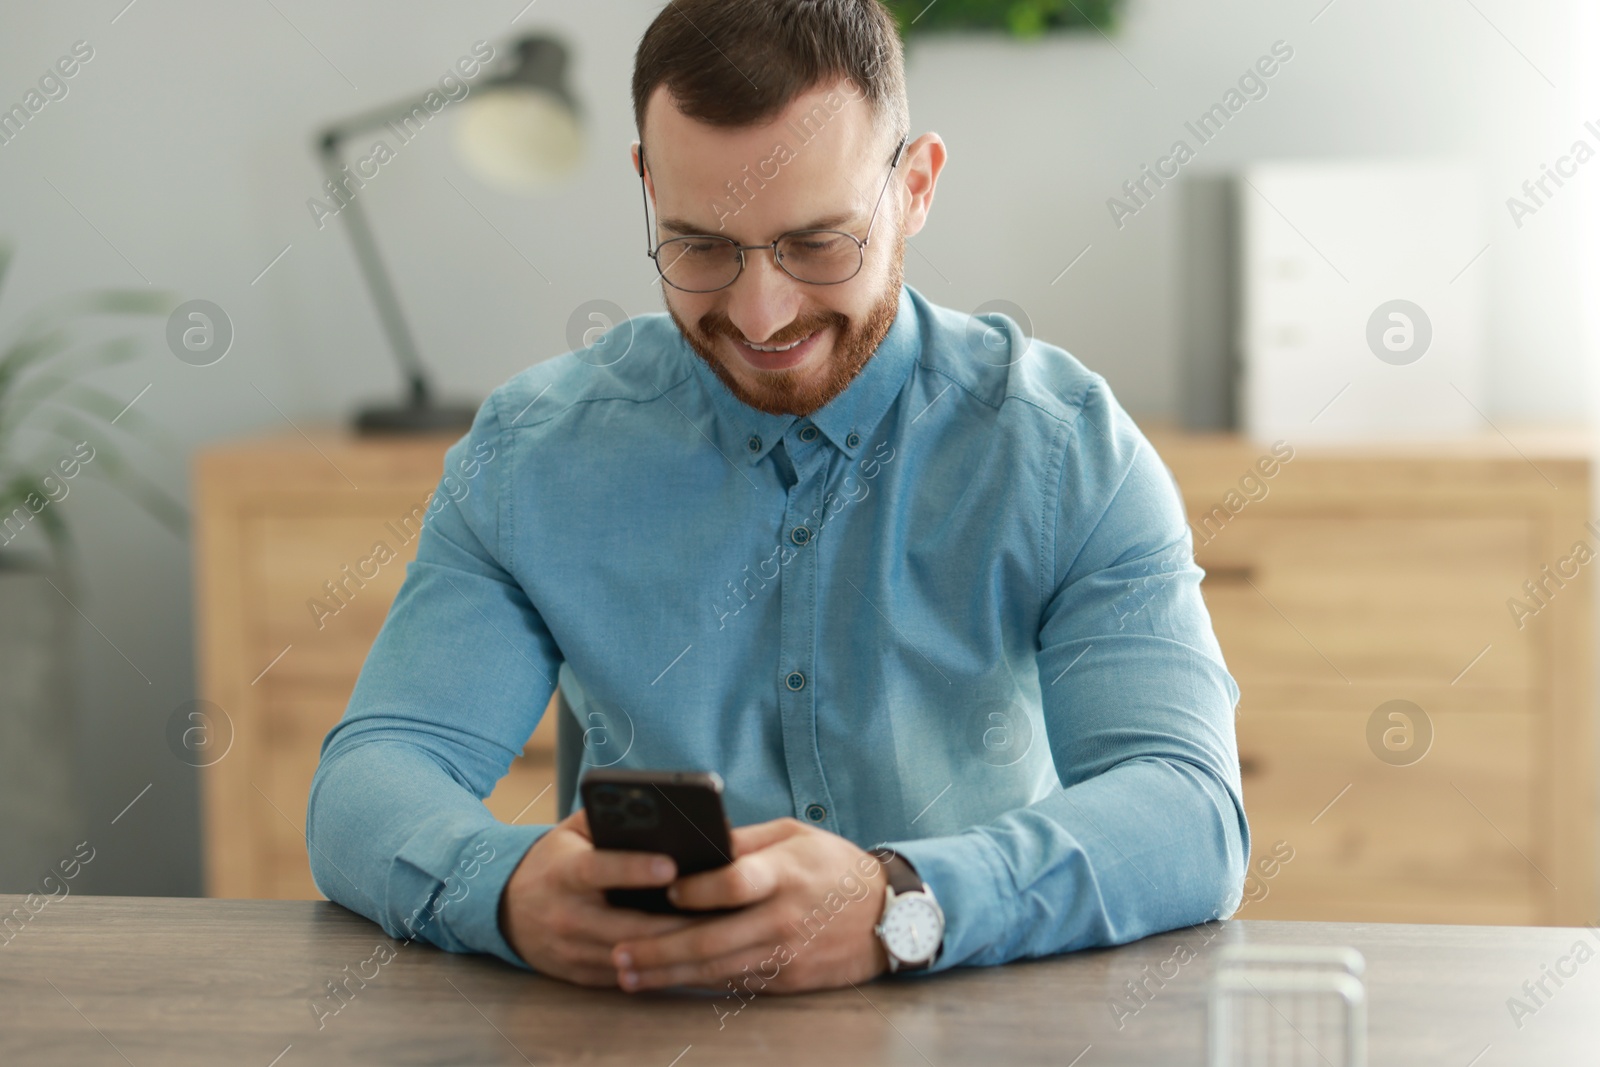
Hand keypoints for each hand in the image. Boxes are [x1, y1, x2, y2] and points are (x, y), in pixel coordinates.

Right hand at [498, 808, 708, 986]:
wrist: (505, 907)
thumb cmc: (556, 860)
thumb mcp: (573, 831)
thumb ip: (609, 821)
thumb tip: (661, 813)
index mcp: (563, 873)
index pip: (598, 869)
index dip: (633, 868)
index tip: (671, 865)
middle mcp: (566, 915)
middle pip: (626, 926)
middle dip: (675, 922)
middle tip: (720, 913)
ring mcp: (572, 951)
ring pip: (632, 958)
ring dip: (675, 951)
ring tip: (718, 937)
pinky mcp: (581, 976)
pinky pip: (628, 979)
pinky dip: (662, 970)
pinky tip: (696, 960)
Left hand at [611, 817, 891, 993]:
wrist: (889, 915)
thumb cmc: (835, 866)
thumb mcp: (795, 835)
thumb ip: (746, 842)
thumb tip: (696, 846)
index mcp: (784, 873)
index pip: (734, 883)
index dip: (697, 890)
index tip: (664, 891)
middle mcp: (782, 918)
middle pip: (711, 939)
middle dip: (659, 949)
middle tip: (619, 952)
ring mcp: (784, 954)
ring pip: (715, 970)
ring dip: (667, 974)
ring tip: (627, 973)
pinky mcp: (787, 979)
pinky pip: (734, 983)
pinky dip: (698, 984)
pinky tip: (667, 981)